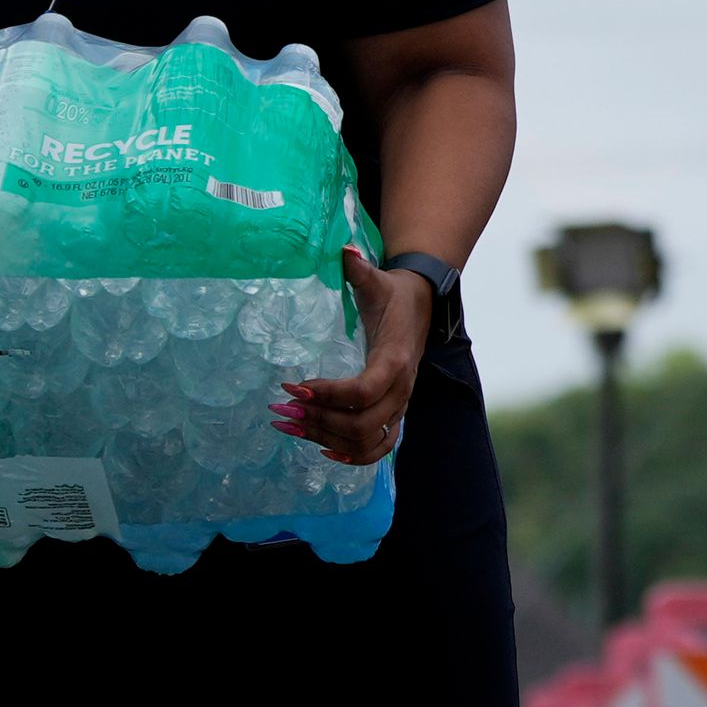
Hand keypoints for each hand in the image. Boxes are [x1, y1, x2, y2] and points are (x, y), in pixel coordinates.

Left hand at [273, 250, 429, 465]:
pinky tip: (322, 450)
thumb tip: (344, 251)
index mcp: (394, 358)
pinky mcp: (395, 413)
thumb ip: (359, 269)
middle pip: (361, 423)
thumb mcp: (376, 279)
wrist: (423, 305)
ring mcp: (400, 405)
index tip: (293, 385)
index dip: (328, 393)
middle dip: (318, 420)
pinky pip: (379, 446)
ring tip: (291, 426)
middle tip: (283, 408)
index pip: (363, 389)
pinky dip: (353, 456)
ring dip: (327, 439)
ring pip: (367, 441)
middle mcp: (401, 389)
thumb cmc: (393, 293)